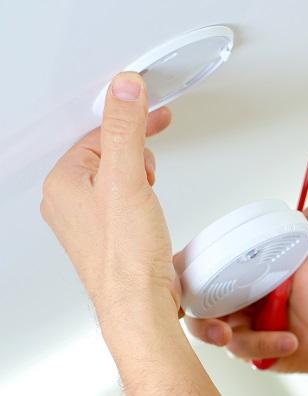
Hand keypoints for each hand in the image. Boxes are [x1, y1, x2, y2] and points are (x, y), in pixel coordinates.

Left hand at [41, 72, 178, 321]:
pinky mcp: (109, 237)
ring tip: (150, 187)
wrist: (139, 303)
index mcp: (63, 183)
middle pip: (106, 153)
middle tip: (153, 150)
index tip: (153, 112)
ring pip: (115, 178)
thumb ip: (125, 129)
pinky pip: (122, 202)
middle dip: (135, 150)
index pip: (97, 133)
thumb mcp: (128, 178)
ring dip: (138, 175)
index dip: (128, 120)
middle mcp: (68, 202)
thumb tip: (124, 89)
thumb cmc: (125, 256)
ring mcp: (88, 222)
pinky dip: (140, 198)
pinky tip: (150, 210)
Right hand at [184, 205, 307, 373]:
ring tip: (284, 338)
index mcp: (242, 267)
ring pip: (216, 333)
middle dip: (202, 321)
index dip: (179, 273)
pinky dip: (267, 346)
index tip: (182, 281)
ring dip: (246, 339)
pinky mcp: (246, 348)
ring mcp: (237, 323)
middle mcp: (232, 294)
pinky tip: (290, 341)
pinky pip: (241, 350)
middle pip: (193, 305)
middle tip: (222, 331)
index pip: (199, 265)